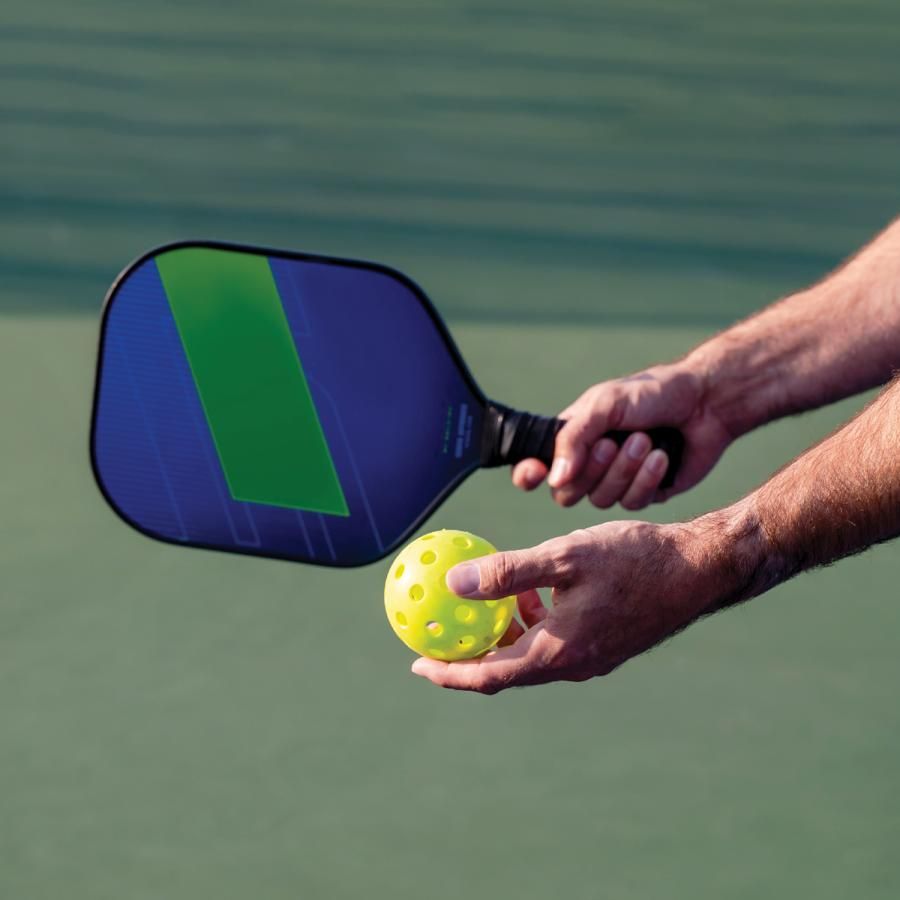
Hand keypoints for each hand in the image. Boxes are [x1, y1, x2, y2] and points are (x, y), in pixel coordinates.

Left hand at [411, 521, 731, 693]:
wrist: (699, 569)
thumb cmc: (636, 558)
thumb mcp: (566, 556)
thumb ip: (509, 572)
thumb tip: (454, 581)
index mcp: (558, 652)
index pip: (488, 676)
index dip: (448, 673)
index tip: (417, 665)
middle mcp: (572, 664)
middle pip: (505, 670)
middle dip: (468, 656)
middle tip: (440, 636)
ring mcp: (591, 657)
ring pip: (531, 655)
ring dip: (502, 636)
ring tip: (480, 606)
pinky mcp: (605, 644)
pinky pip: (554, 643)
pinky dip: (531, 624)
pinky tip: (528, 592)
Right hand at [512, 362, 732, 508]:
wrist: (705, 403)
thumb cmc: (651, 394)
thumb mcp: (605, 404)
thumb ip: (573, 438)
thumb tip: (553, 478)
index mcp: (571, 439)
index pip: (534, 466)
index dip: (528, 475)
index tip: (535, 474)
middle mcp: (588, 464)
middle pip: (566, 493)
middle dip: (591, 469)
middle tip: (612, 443)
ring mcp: (615, 482)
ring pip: (600, 500)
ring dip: (623, 470)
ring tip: (645, 440)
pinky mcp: (644, 494)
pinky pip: (632, 503)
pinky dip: (646, 479)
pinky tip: (661, 456)